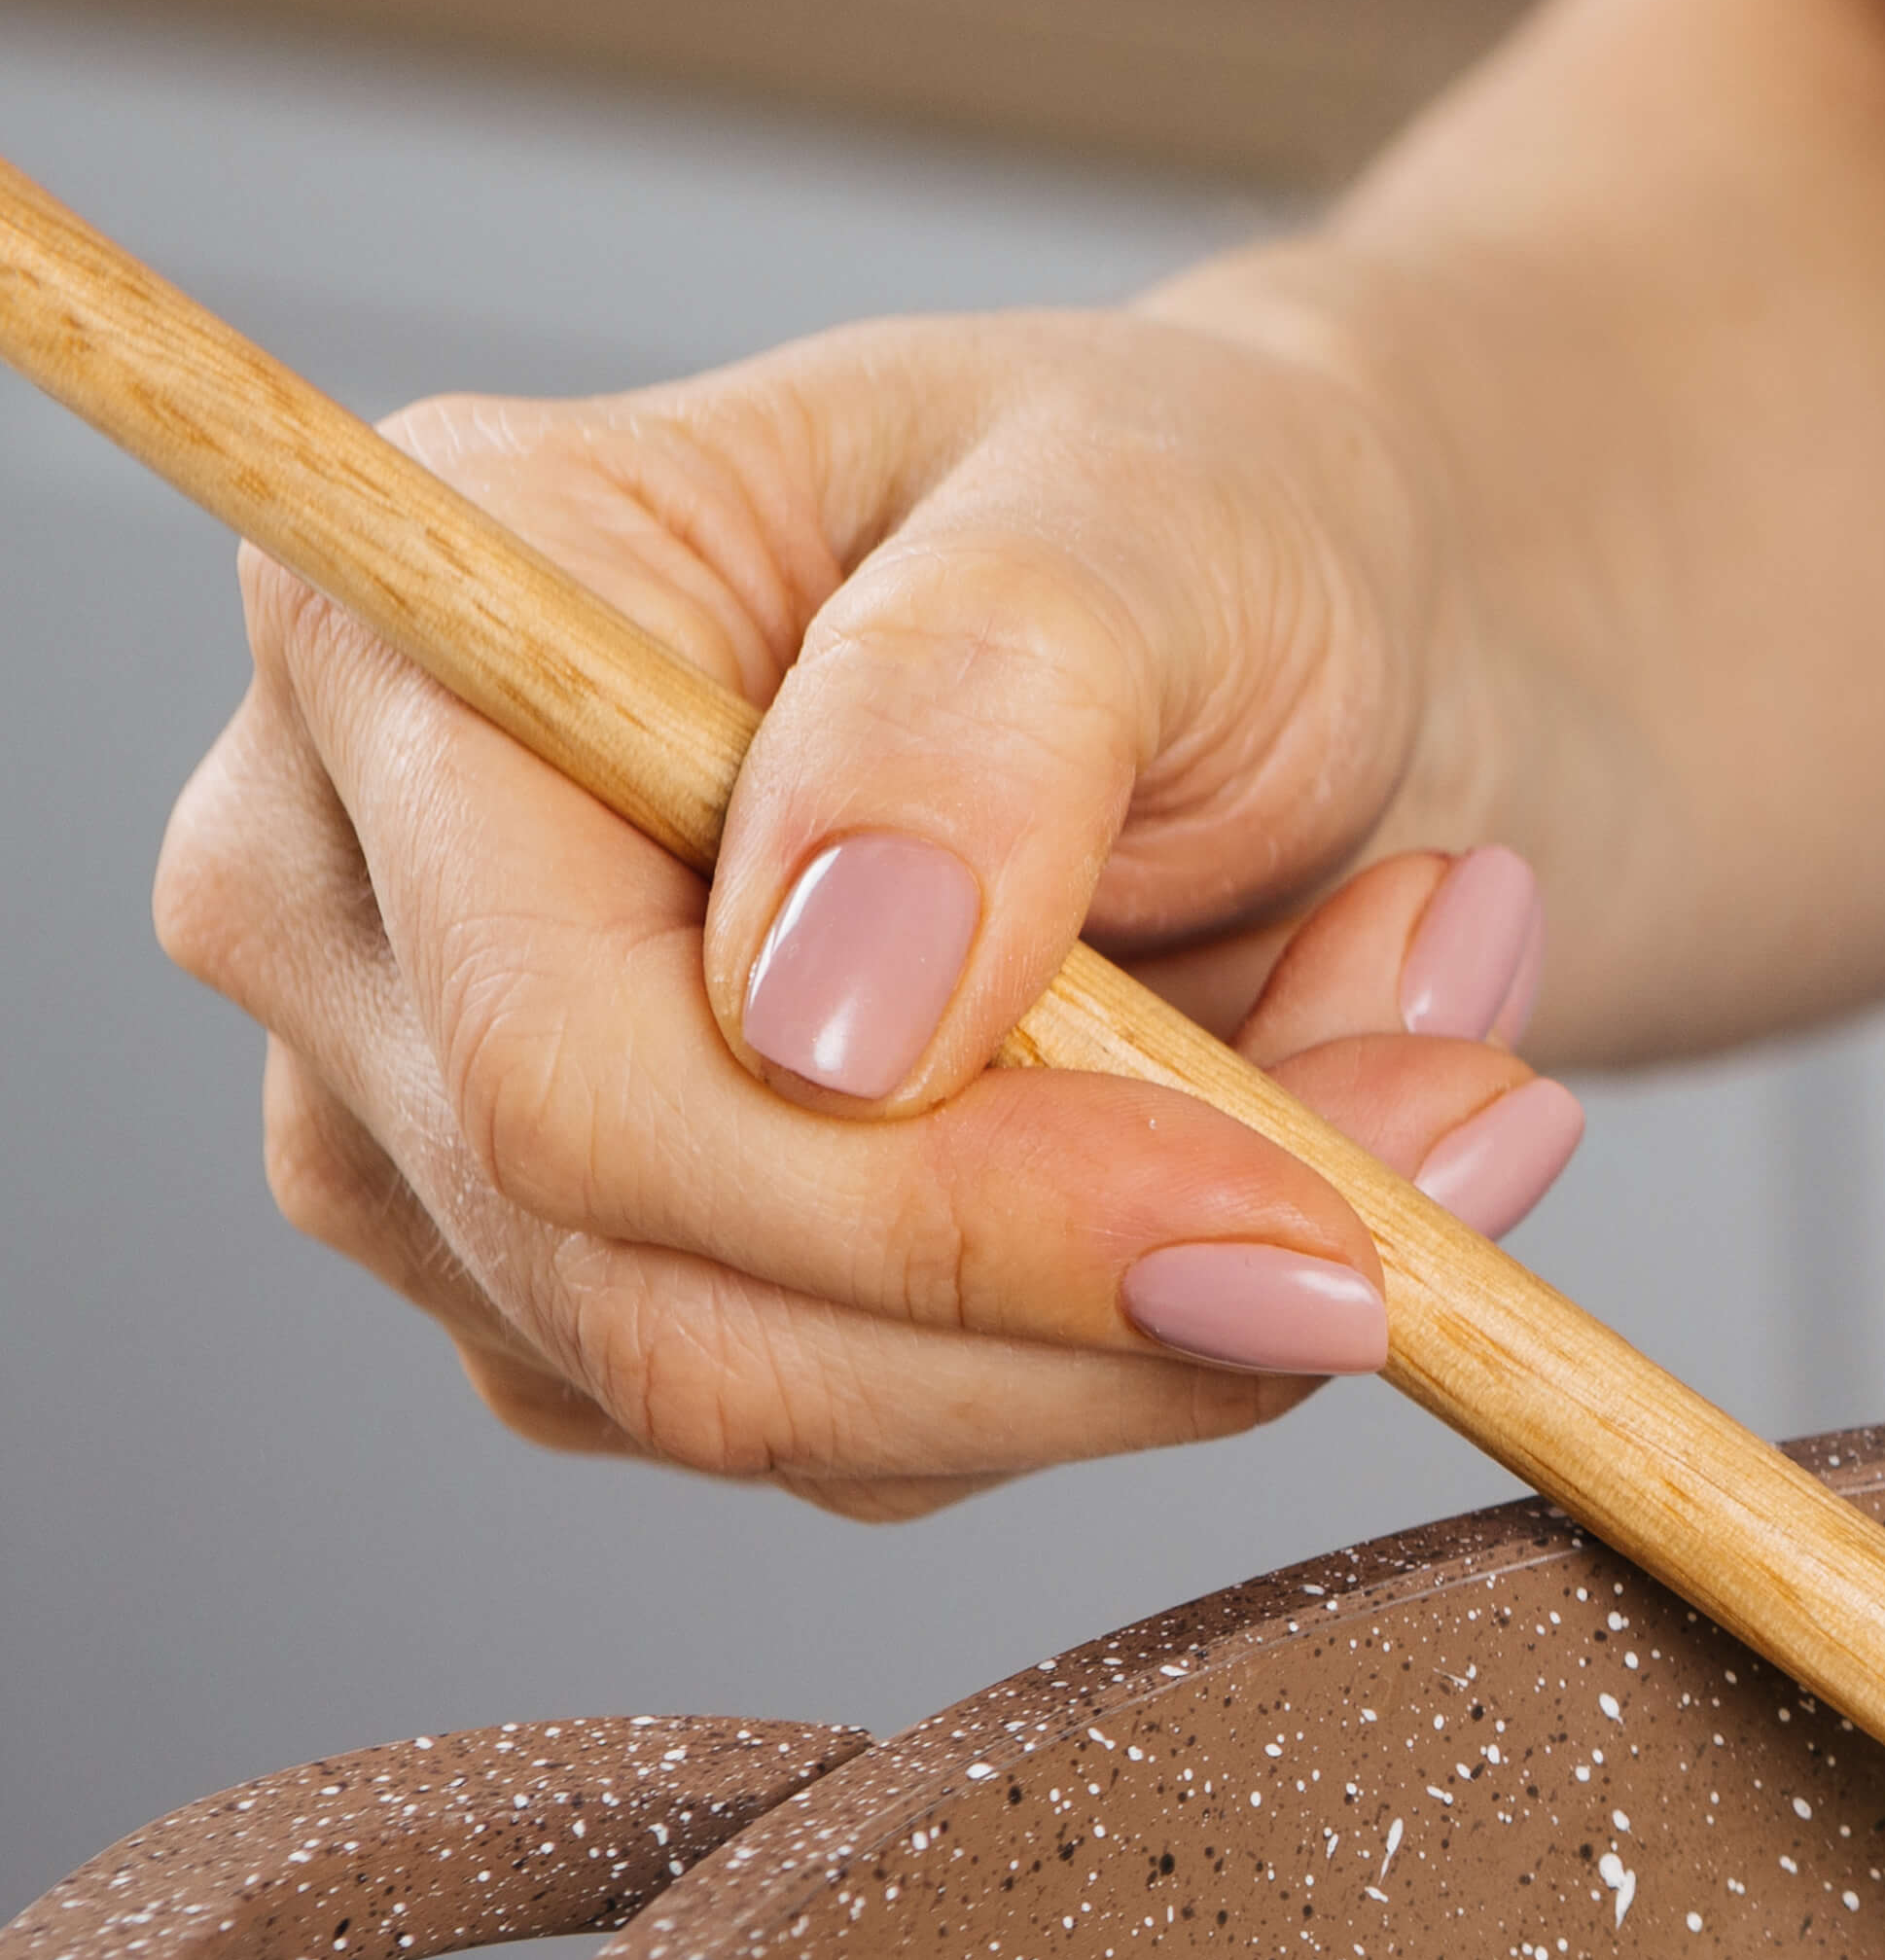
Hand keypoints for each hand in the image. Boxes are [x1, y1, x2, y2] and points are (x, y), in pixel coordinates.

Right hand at [152, 305, 1582, 1516]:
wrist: (1305, 650)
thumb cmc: (1200, 527)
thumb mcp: (1154, 514)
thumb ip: (981, 707)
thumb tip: (819, 1022)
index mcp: (404, 634)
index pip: (570, 1069)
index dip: (942, 1210)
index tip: (1300, 1222)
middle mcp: (344, 898)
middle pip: (664, 1300)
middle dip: (1122, 1282)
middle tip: (1467, 1125)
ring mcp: (437, 1137)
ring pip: (799, 1413)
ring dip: (1184, 1303)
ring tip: (1419, 1060)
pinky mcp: (597, 1302)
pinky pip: (893, 1445)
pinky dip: (1154, 1336)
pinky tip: (1298, 1133)